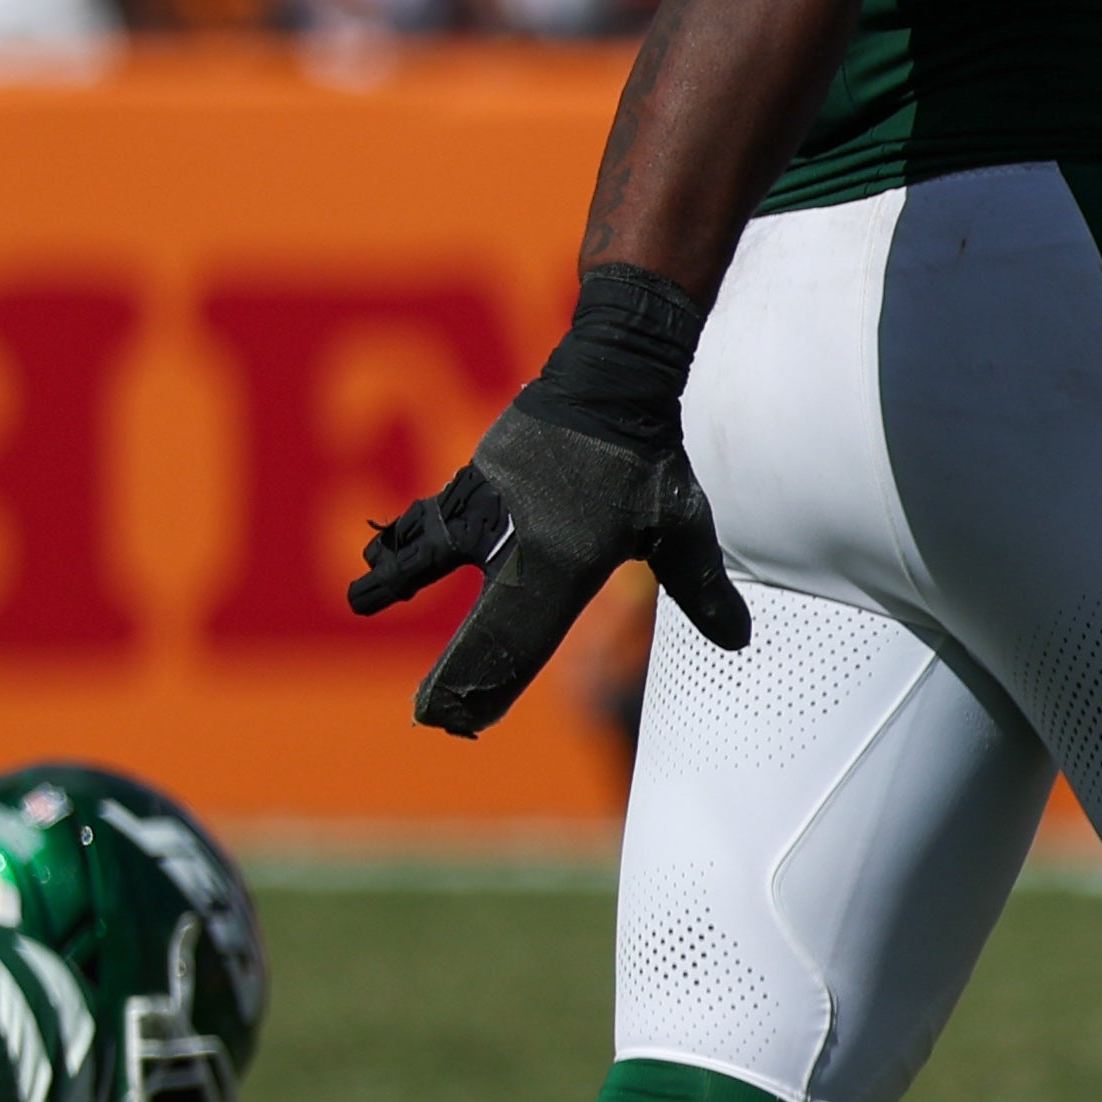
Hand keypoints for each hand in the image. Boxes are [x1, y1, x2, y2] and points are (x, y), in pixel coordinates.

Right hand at [349, 395, 749, 735]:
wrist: (610, 382)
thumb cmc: (648, 461)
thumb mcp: (682, 528)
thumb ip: (702, 589)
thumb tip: (737, 637)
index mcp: (565, 561)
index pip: (522, 638)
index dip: (491, 683)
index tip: (463, 719)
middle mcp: (515, 540)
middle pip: (476, 618)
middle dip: (455, 670)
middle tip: (425, 714)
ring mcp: (486, 505)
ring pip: (432, 552)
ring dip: (399, 579)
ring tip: (363, 600)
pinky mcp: (471, 478)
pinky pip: (428, 515)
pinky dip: (402, 535)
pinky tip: (378, 552)